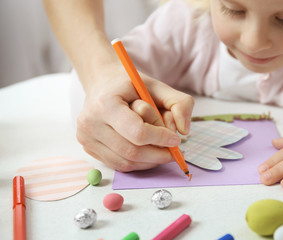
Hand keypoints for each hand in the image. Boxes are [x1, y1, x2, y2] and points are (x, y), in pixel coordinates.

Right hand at [76, 62, 193, 171]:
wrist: (102, 84)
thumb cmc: (130, 86)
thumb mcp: (157, 86)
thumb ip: (179, 103)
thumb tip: (184, 131)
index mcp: (106, 103)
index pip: (137, 132)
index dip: (160, 139)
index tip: (176, 139)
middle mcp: (90, 122)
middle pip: (132, 151)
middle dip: (158, 155)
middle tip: (174, 152)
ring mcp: (86, 137)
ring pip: (125, 162)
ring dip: (149, 162)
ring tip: (162, 152)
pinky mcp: (88, 148)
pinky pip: (118, 164)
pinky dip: (138, 164)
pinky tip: (148, 154)